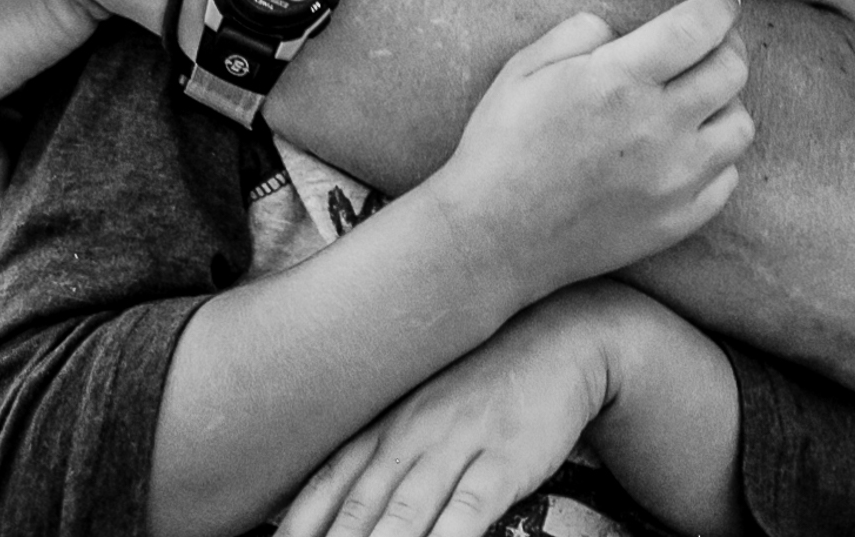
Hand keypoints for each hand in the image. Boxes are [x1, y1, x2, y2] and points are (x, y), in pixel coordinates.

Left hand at [272, 285, 623, 536]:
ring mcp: (456, 443)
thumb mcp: (420, 409)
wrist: (556, 336)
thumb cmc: (480, 383)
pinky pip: (471, 506)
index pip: (327, 484)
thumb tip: (334, 502)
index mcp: (383, 426)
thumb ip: (380, 454)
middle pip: (357, 505)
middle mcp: (410, 435)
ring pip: (405, 510)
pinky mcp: (505, 457)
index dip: (298, 524)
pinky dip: (449, 536)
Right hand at [427, 0, 750, 304]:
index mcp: (618, 80)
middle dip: (727, 44)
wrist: (493, 236)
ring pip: (740, 125)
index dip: (720, 4)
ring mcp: (675, 179)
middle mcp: (658, 128)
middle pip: (732, 71)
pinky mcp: (679, 220)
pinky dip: (716, 156)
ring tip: (699, 99)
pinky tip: (686, 149)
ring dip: (726, 102)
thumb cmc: (501, 145)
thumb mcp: (524, 68)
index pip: (698, 28)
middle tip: (711, 41)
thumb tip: (622, 34)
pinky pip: (727, 177)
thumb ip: (579, 33)